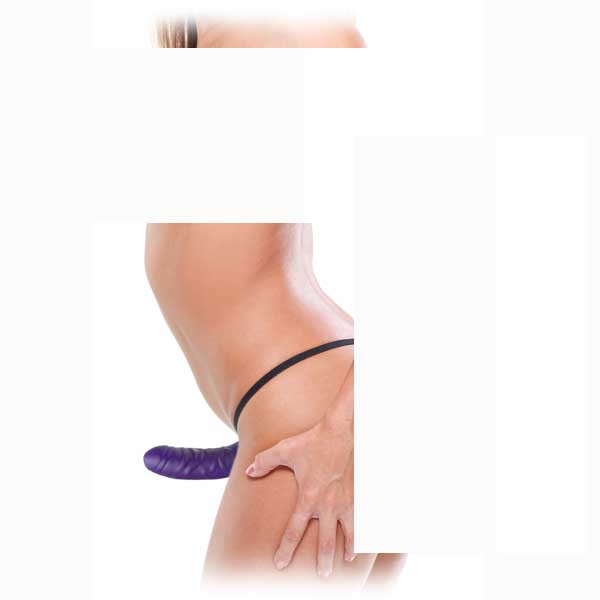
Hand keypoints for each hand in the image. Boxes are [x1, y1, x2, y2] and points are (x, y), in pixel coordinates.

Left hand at [245, 415, 354, 577]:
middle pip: (325, 543)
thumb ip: (265, 462)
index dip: (285, 549)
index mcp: (308, 497)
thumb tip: (248, 472)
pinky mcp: (361, 495)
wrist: (344, 430)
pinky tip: (364, 539)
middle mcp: (328, 505)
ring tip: (346, 561)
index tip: (279, 564)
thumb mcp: (285, 449)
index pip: (293, 531)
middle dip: (323, 562)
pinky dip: (365, 533)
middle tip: (322, 577)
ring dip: (347, 551)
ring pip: (349, 536)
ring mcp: (347, 502)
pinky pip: (364, 521)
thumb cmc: (314, 440)